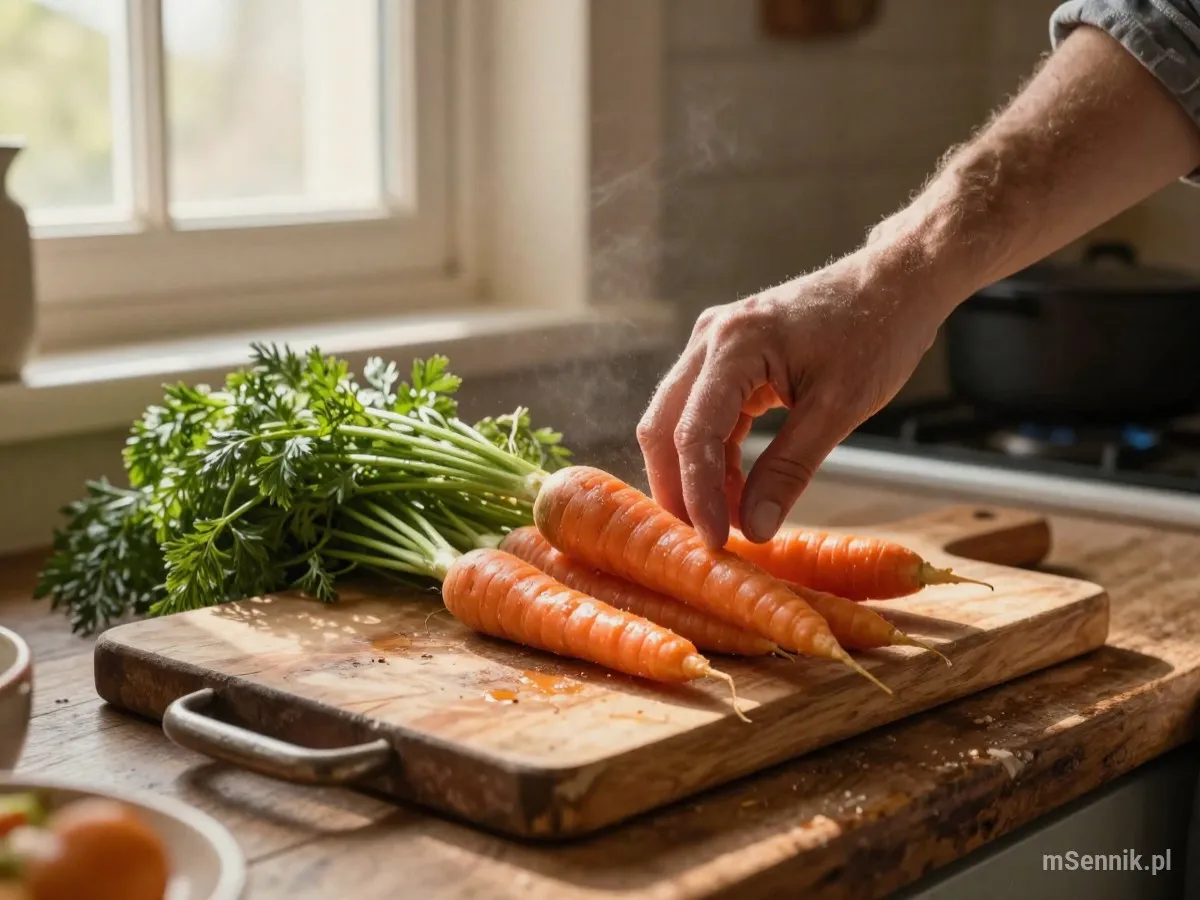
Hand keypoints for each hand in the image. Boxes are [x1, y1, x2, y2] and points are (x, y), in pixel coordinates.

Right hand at [637, 249, 947, 548]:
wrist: (895, 283)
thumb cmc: (877, 332)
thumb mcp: (839, 408)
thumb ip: (791, 469)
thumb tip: (754, 528)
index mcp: (735, 344)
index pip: (694, 432)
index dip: (698, 494)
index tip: (715, 543)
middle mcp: (710, 339)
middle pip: (665, 427)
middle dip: (680, 488)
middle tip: (710, 539)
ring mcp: (713, 345)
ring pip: (677, 423)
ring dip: (698, 475)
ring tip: (735, 518)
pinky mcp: (726, 358)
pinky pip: (703, 414)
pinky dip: (716, 456)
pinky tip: (741, 488)